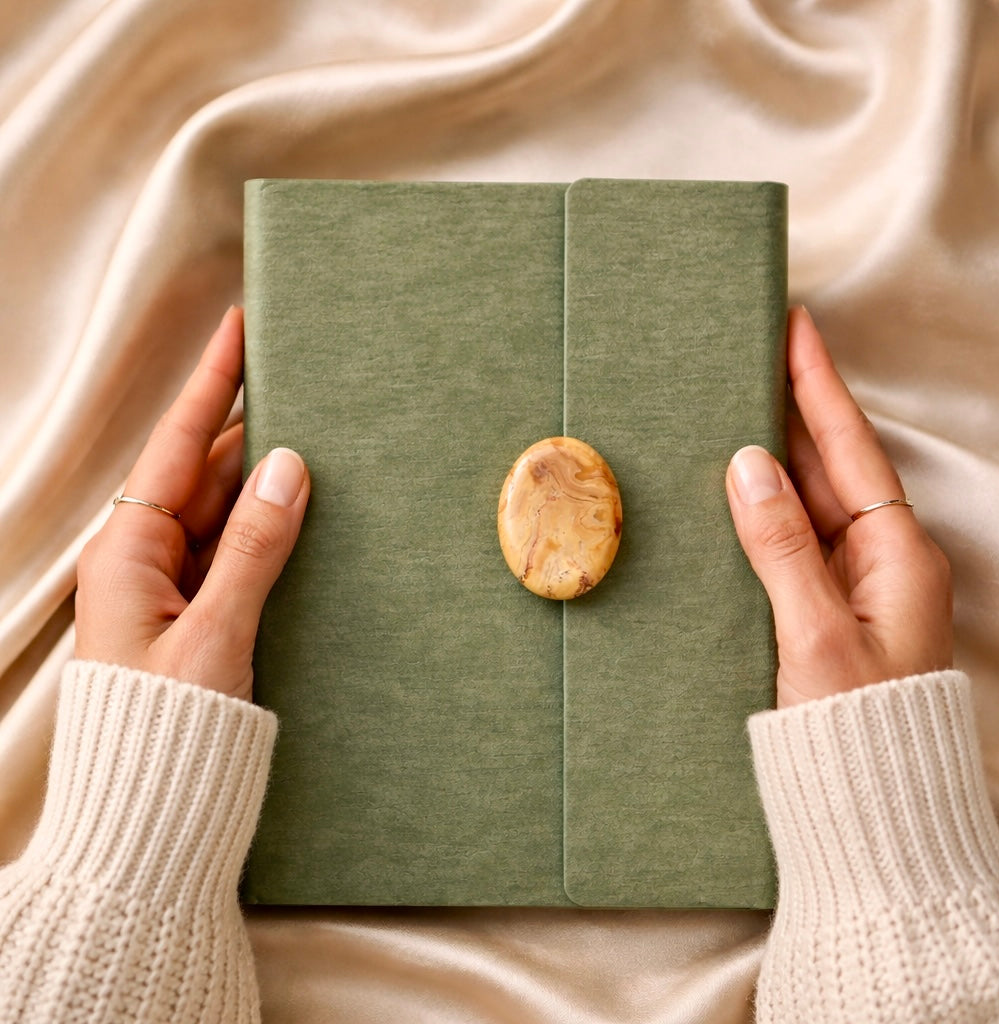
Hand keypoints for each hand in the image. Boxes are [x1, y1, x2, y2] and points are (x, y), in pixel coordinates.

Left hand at [75, 307, 309, 701]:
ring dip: (262, 477)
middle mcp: (143, 558)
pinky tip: (300, 510)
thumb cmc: (164, 731)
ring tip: (311, 435)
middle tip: (297, 380)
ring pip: (222, 511)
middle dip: (248, 425)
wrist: (146, 815)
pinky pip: (232, 550)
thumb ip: (253, 547)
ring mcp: (169, 587)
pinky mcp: (194, 614)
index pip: (177, 446)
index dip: (212, 383)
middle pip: (202, 471)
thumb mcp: (215, 633)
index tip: (238, 328)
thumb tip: (289, 468)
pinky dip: (265, 526)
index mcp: (127, 551)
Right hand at [725, 307, 952, 707]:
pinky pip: (791, 539)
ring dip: (775, 454)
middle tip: (757, 351)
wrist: (870, 810)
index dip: (819, 386)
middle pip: (830, 465)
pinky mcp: (823, 608)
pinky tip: (734, 487)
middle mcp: (879, 561)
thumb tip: (748, 468)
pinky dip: (763, 507)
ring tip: (738, 401)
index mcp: (897, 556)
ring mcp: (852, 584)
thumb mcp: (816, 636)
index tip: (798, 327)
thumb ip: (781, 548)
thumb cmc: (855, 730)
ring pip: (809, 500)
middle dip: (794, 406)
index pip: (849, 451)